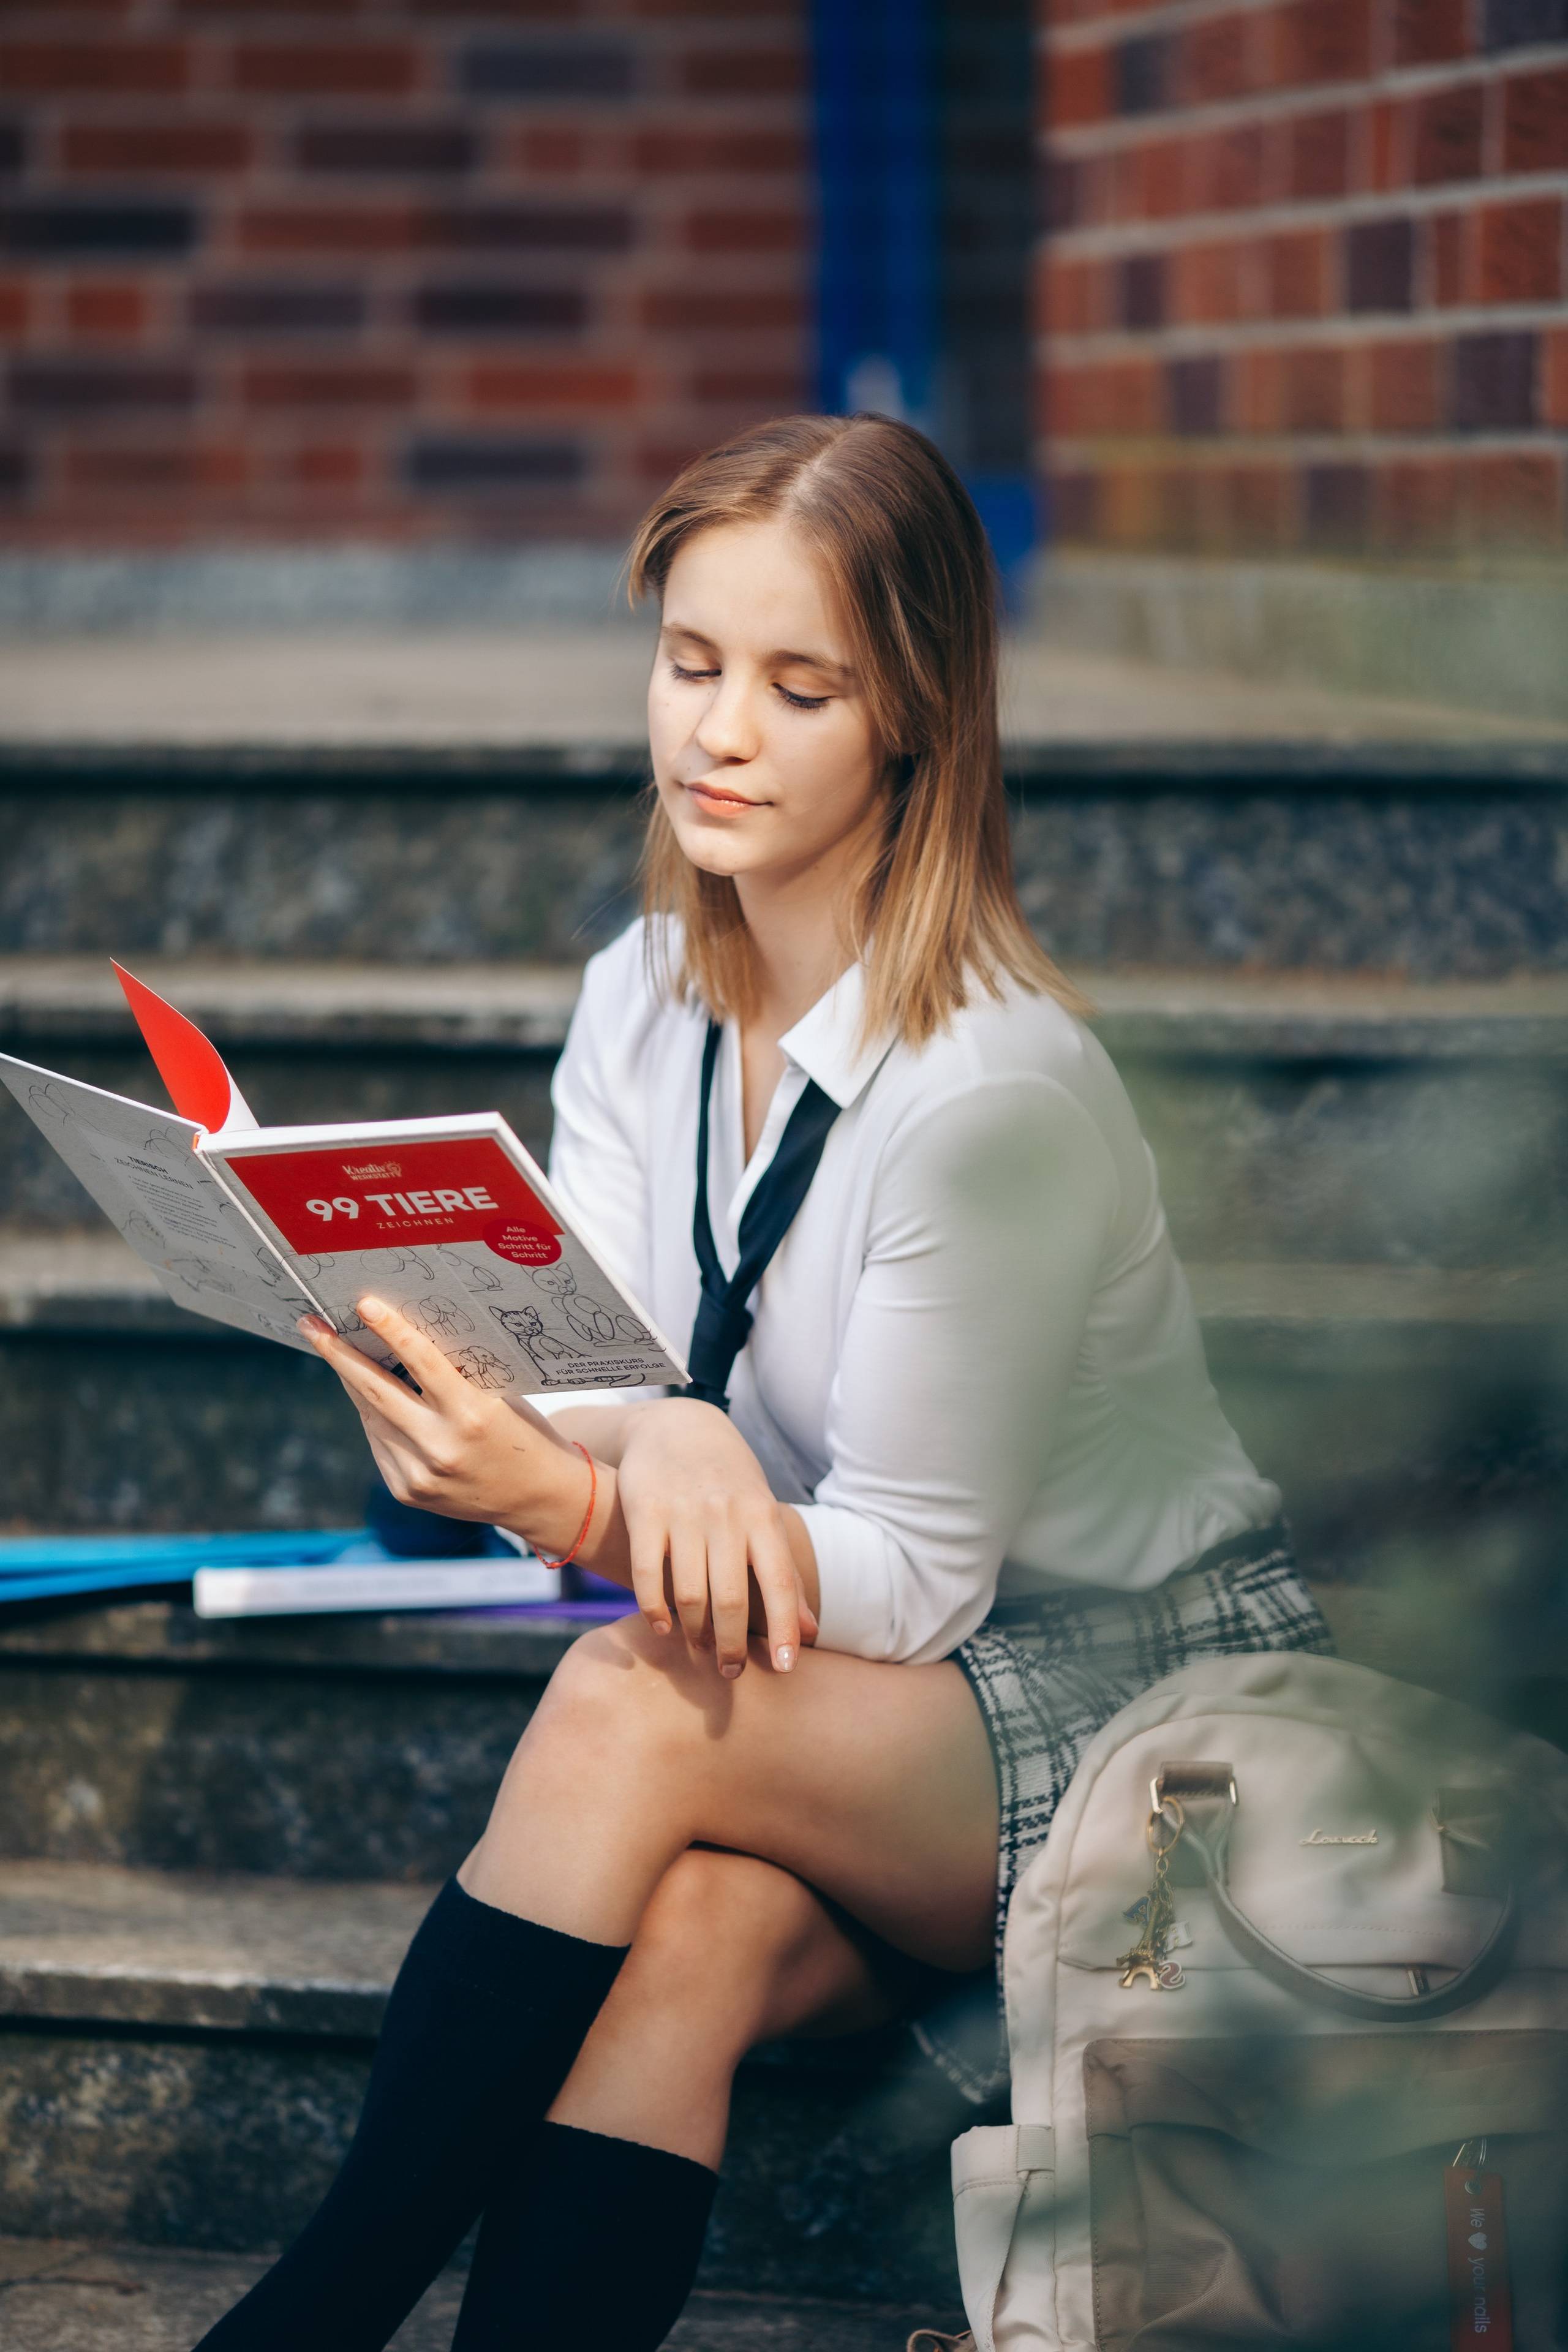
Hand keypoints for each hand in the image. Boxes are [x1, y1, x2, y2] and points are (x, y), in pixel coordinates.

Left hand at [299, 1296, 588, 1545]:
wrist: (539, 1498)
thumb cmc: (524, 1433)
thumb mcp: (499, 1396)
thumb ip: (452, 1376)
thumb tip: (398, 1344)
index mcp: (471, 1415)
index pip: (422, 1362)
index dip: (390, 1330)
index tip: (363, 1303)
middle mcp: (440, 1447)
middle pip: (375, 1391)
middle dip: (338, 1354)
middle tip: (310, 1325)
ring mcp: (419, 1475)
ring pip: (370, 1415)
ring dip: (355, 1382)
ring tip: (340, 1352)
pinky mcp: (406, 1491)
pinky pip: (379, 1441)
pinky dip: (376, 1417)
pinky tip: (379, 1402)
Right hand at [613, 1398, 817, 1679]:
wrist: (677, 1426)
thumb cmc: (731, 1483)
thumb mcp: (764, 1517)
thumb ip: (785, 1574)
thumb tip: (810, 1633)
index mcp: (762, 1516)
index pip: (780, 1582)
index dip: (784, 1629)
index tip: (787, 1669)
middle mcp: (726, 1514)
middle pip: (732, 1599)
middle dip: (733, 1646)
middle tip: (731, 1672)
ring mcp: (684, 1513)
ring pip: (691, 1594)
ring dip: (696, 1633)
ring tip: (700, 1647)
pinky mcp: (645, 1511)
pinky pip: (649, 1575)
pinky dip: (655, 1611)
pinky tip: (663, 1629)